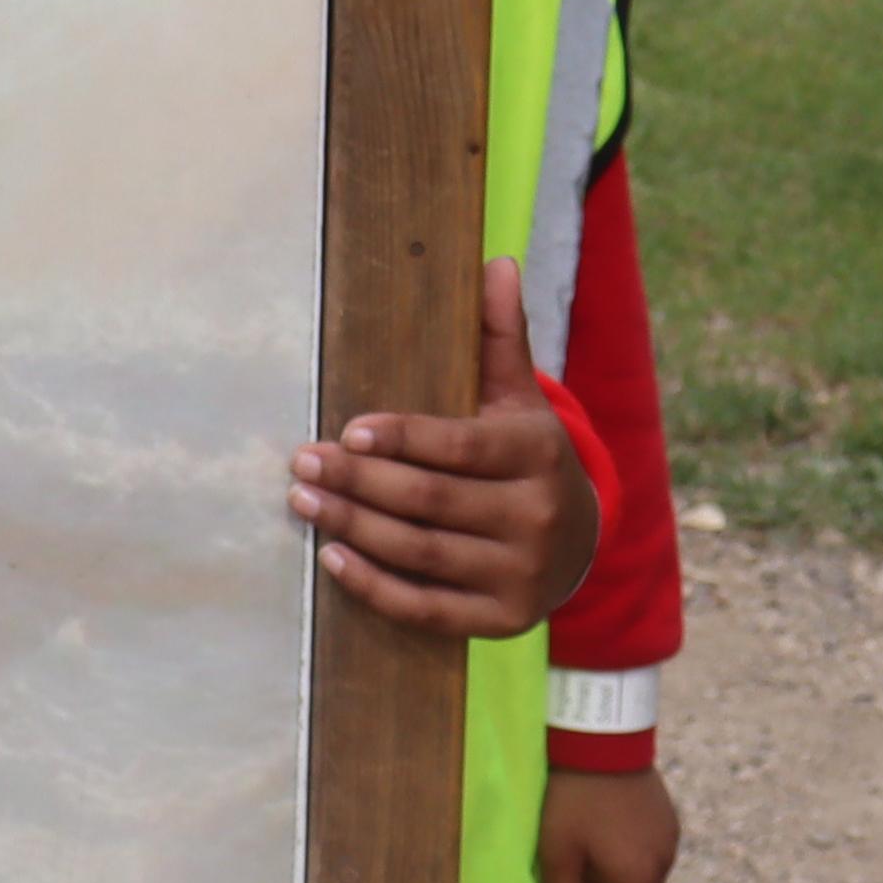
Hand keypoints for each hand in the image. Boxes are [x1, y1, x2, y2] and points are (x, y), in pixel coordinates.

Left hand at [285, 257, 596, 637]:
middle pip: (429, 500)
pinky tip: (333, 557)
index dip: (401, 439)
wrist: (581, 544)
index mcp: (539, 455)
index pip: (459, 447)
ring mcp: (520, 574)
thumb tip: (496, 262)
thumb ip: (501, 338)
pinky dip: (375, 586)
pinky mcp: (502, 620)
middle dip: (357, 482)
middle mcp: (537, 516)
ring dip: (353, 527)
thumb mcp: (520, 400)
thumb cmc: (528, 459)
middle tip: (301, 461)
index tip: (347, 430)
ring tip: (303, 500)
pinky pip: (427, 607)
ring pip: (420, 552)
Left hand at [537, 763, 682, 882]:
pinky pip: (649, 843)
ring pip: (645, 869)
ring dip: (619, 867)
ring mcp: (671, 834)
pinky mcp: (668, 812)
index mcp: (640, 878)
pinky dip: (628, 845)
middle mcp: (664, 861)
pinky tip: (601, 819)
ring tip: (586, 836)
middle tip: (577, 867)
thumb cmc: (573, 801)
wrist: (601, 741)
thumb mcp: (555, 853)